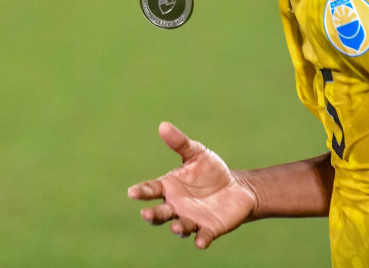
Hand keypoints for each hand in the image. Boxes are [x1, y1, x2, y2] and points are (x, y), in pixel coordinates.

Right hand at [128, 122, 256, 249]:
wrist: (237, 188)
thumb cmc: (211, 171)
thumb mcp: (197, 153)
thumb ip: (180, 143)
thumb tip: (163, 126)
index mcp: (169, 187)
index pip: (150, 190)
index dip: (141, 191)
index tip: (132, 192)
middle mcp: (176, 206)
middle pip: (160, 213)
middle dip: (153, 215)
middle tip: (146, 214)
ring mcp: (192, 219)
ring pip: (180, 226)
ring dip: (177, 228)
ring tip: (175, 227)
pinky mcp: (210, 228)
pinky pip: (204, 235)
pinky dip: (201, 239)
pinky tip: (201, 242)